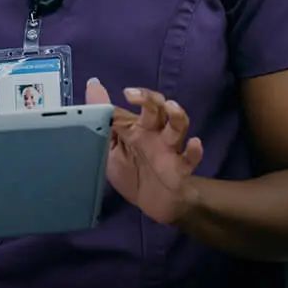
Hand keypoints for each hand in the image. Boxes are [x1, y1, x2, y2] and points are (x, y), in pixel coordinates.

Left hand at [86, 79, 203, 225]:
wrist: (152, 203)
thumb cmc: (131, 172)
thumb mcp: (109, 147)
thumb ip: (104, 120)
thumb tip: (93, 84)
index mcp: (137, 127)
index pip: (135, 106)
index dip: (131, 98)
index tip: (125, 93)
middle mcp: (155, 133)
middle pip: (158, 108)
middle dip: (149, 98)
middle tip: (134, 96)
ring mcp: (169, 149)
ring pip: (178, 126)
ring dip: (176, 115)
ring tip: (171, 107)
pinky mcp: (180, 169)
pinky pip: (190, 158)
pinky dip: (194, 151)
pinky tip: (194, 144)